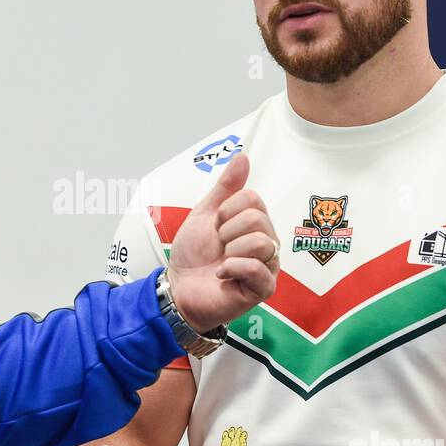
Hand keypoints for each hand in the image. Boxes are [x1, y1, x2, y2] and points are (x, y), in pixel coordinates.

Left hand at [166, 153, 277, 333]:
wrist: (178, 286)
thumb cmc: (193, 253)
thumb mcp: (206, 213)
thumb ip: (226, 187)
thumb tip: (243, 156)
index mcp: (256, 223)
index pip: (253, 199)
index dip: (226, 211)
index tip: (215, 227)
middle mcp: (267, 243)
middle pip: (257, 219)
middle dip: (226, 231)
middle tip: (218, 246)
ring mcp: (268, 266)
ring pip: (261, 242)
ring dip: (230, 250)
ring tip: (221, 261)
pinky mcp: (263, 289)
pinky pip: (257, 268)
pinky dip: (231, 267)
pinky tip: (222, 274)